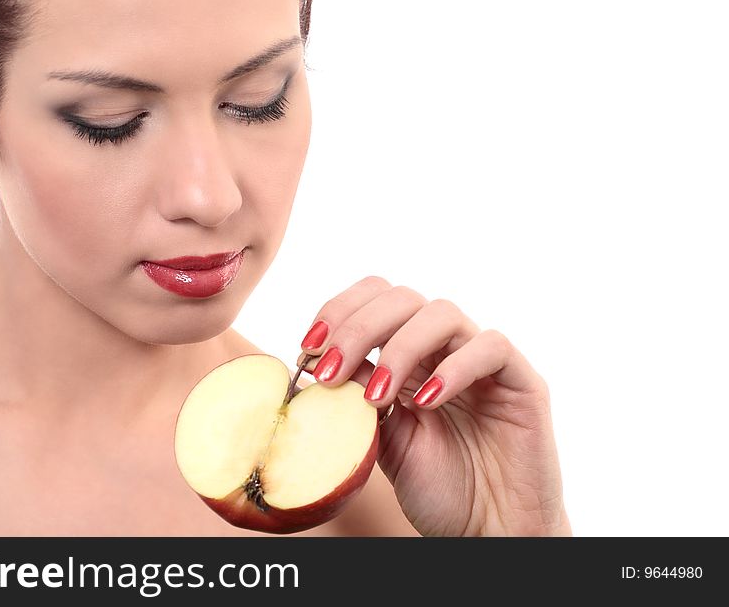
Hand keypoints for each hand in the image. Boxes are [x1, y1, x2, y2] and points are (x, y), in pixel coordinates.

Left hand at [297, 276, 570, 535]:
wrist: (488, 531)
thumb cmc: (437, 488)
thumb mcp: (381, 440)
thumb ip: (357, 397)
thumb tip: (315, 360)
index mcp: (409, 356)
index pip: (374, 300)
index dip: (338, 312)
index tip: (307, 349)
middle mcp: (444, 349)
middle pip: (401, 298)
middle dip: (357, 327)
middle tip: (330, 370)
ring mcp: (482, 361)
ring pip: (442, 313)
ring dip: (399, 349)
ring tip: (378, 396)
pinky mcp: (521, 381)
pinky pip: (491, 347)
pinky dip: (455, 367)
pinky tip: (426, 402)